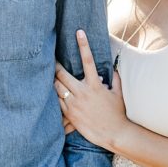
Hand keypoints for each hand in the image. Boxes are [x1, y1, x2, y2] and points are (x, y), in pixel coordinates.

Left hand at [53, 30, 128, 149]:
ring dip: (52, 81)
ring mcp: (74, 104)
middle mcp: (83, 92)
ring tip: (49, 77)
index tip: (79, 32)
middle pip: (62, 74)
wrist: (115, 134)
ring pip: (56, 87)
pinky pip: (57, 102)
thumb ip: (116, 79)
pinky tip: (51, 94)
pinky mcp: (69, 114)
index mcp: (95, 85)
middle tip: (51, 60)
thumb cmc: (117, 114)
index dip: (83, 44)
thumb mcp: (118, 94)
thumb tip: (115, 68)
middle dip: (55, 66)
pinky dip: (54, 96)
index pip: (88, 60)